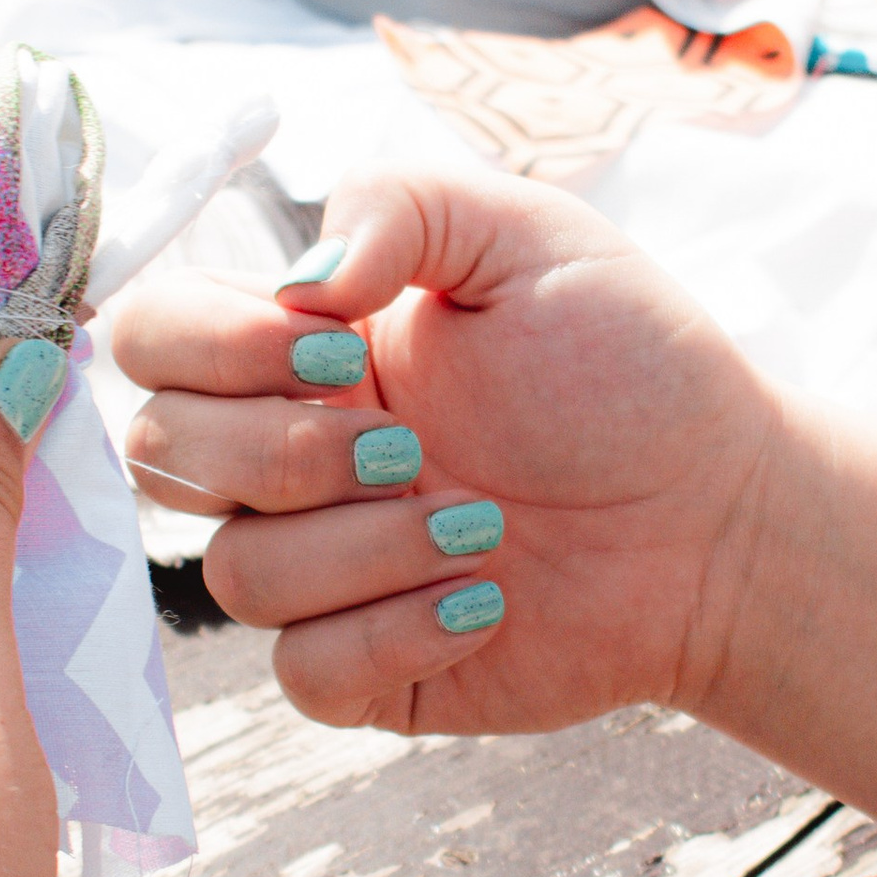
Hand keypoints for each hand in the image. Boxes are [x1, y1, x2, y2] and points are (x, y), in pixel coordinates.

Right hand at [114, 166, 779, 737]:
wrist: (722, 511)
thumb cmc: (629, 365)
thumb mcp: (526, 234)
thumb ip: (399, 205)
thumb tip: (300, 281)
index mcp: (302, 352)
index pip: (154, 338)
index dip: (211, 346)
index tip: (341, 349)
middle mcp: (291, 460)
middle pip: (162, 460)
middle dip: (289, 454)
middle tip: (416, 447)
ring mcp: (323, 569)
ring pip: (235, 576)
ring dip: (365, 549)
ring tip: (486, 527)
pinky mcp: (366, 668)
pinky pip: (302, 671)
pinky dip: (392, 634)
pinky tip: (485, 603)